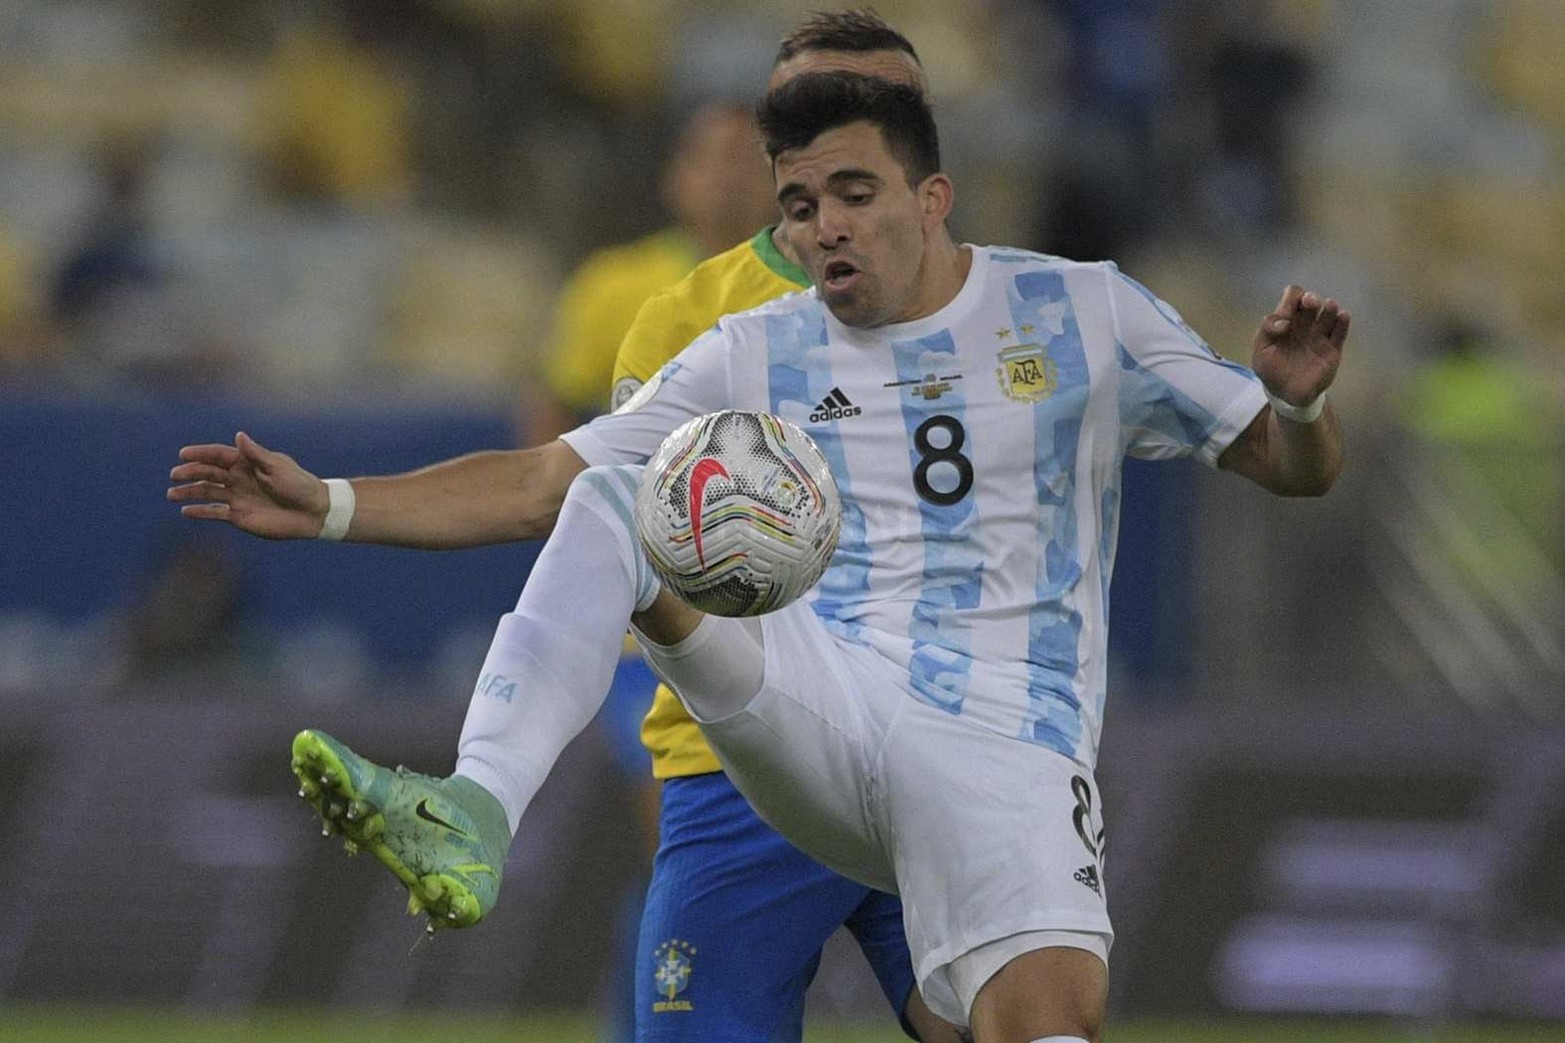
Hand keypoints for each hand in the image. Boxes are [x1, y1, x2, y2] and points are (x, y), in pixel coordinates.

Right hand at [167, 432, 330, 539]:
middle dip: (190, 473)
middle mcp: (239, 479)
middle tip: (174, 475)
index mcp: (248, 463)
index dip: (200, 454)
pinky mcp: (239, 516)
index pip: (218, 456)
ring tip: (172, 494)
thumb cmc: (299, 485)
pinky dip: (200, 512)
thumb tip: (239, 436)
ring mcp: (237, 497)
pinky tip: (185, 511)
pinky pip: (215, 512)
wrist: (313, 512)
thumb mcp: (278, 467)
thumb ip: (256, 455)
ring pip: (208, 492)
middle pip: (209, 473)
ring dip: (190, 492)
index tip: (183, 454)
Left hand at [1251, 284, 1349, 406]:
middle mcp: (1304, 324)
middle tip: (1309, 303)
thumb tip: (1283, 322)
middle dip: (1311, 299)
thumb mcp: (1261, 352)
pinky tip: (1343, 315)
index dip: (1290, 299)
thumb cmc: (1272, 371)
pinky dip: (1343, 322)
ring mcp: (1320, 335)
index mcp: (1286, 321)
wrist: (1288, 395)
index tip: (1286, 315)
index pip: (1291, 297)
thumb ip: (1267, 332)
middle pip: (1311, 302)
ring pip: (1328, 314)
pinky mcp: (1333, 348)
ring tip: (1330, 306)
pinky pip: (1340, 332)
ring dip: (1329, 307)